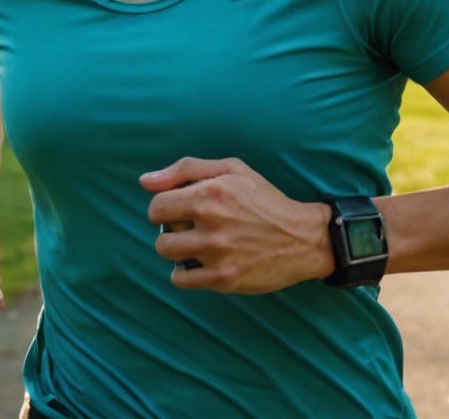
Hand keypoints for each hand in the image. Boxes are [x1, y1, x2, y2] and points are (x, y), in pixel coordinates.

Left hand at [141, 157, 332, 293]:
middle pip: (161, 235)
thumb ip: (186, 170)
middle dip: (172, 232)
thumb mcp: (233, 170)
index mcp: (212, 192)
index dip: (166, 208)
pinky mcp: (224, 278)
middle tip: (193, 230)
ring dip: (178, 252)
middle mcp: (213, 222)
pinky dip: (187, 273)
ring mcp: (218, 253)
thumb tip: (145, 182)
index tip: (181, 212)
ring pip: (168, 256)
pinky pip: (180, 279)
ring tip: (198, 246)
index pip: (157, 206)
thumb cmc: (266, 201)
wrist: (303, 238)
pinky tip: (205, 263)